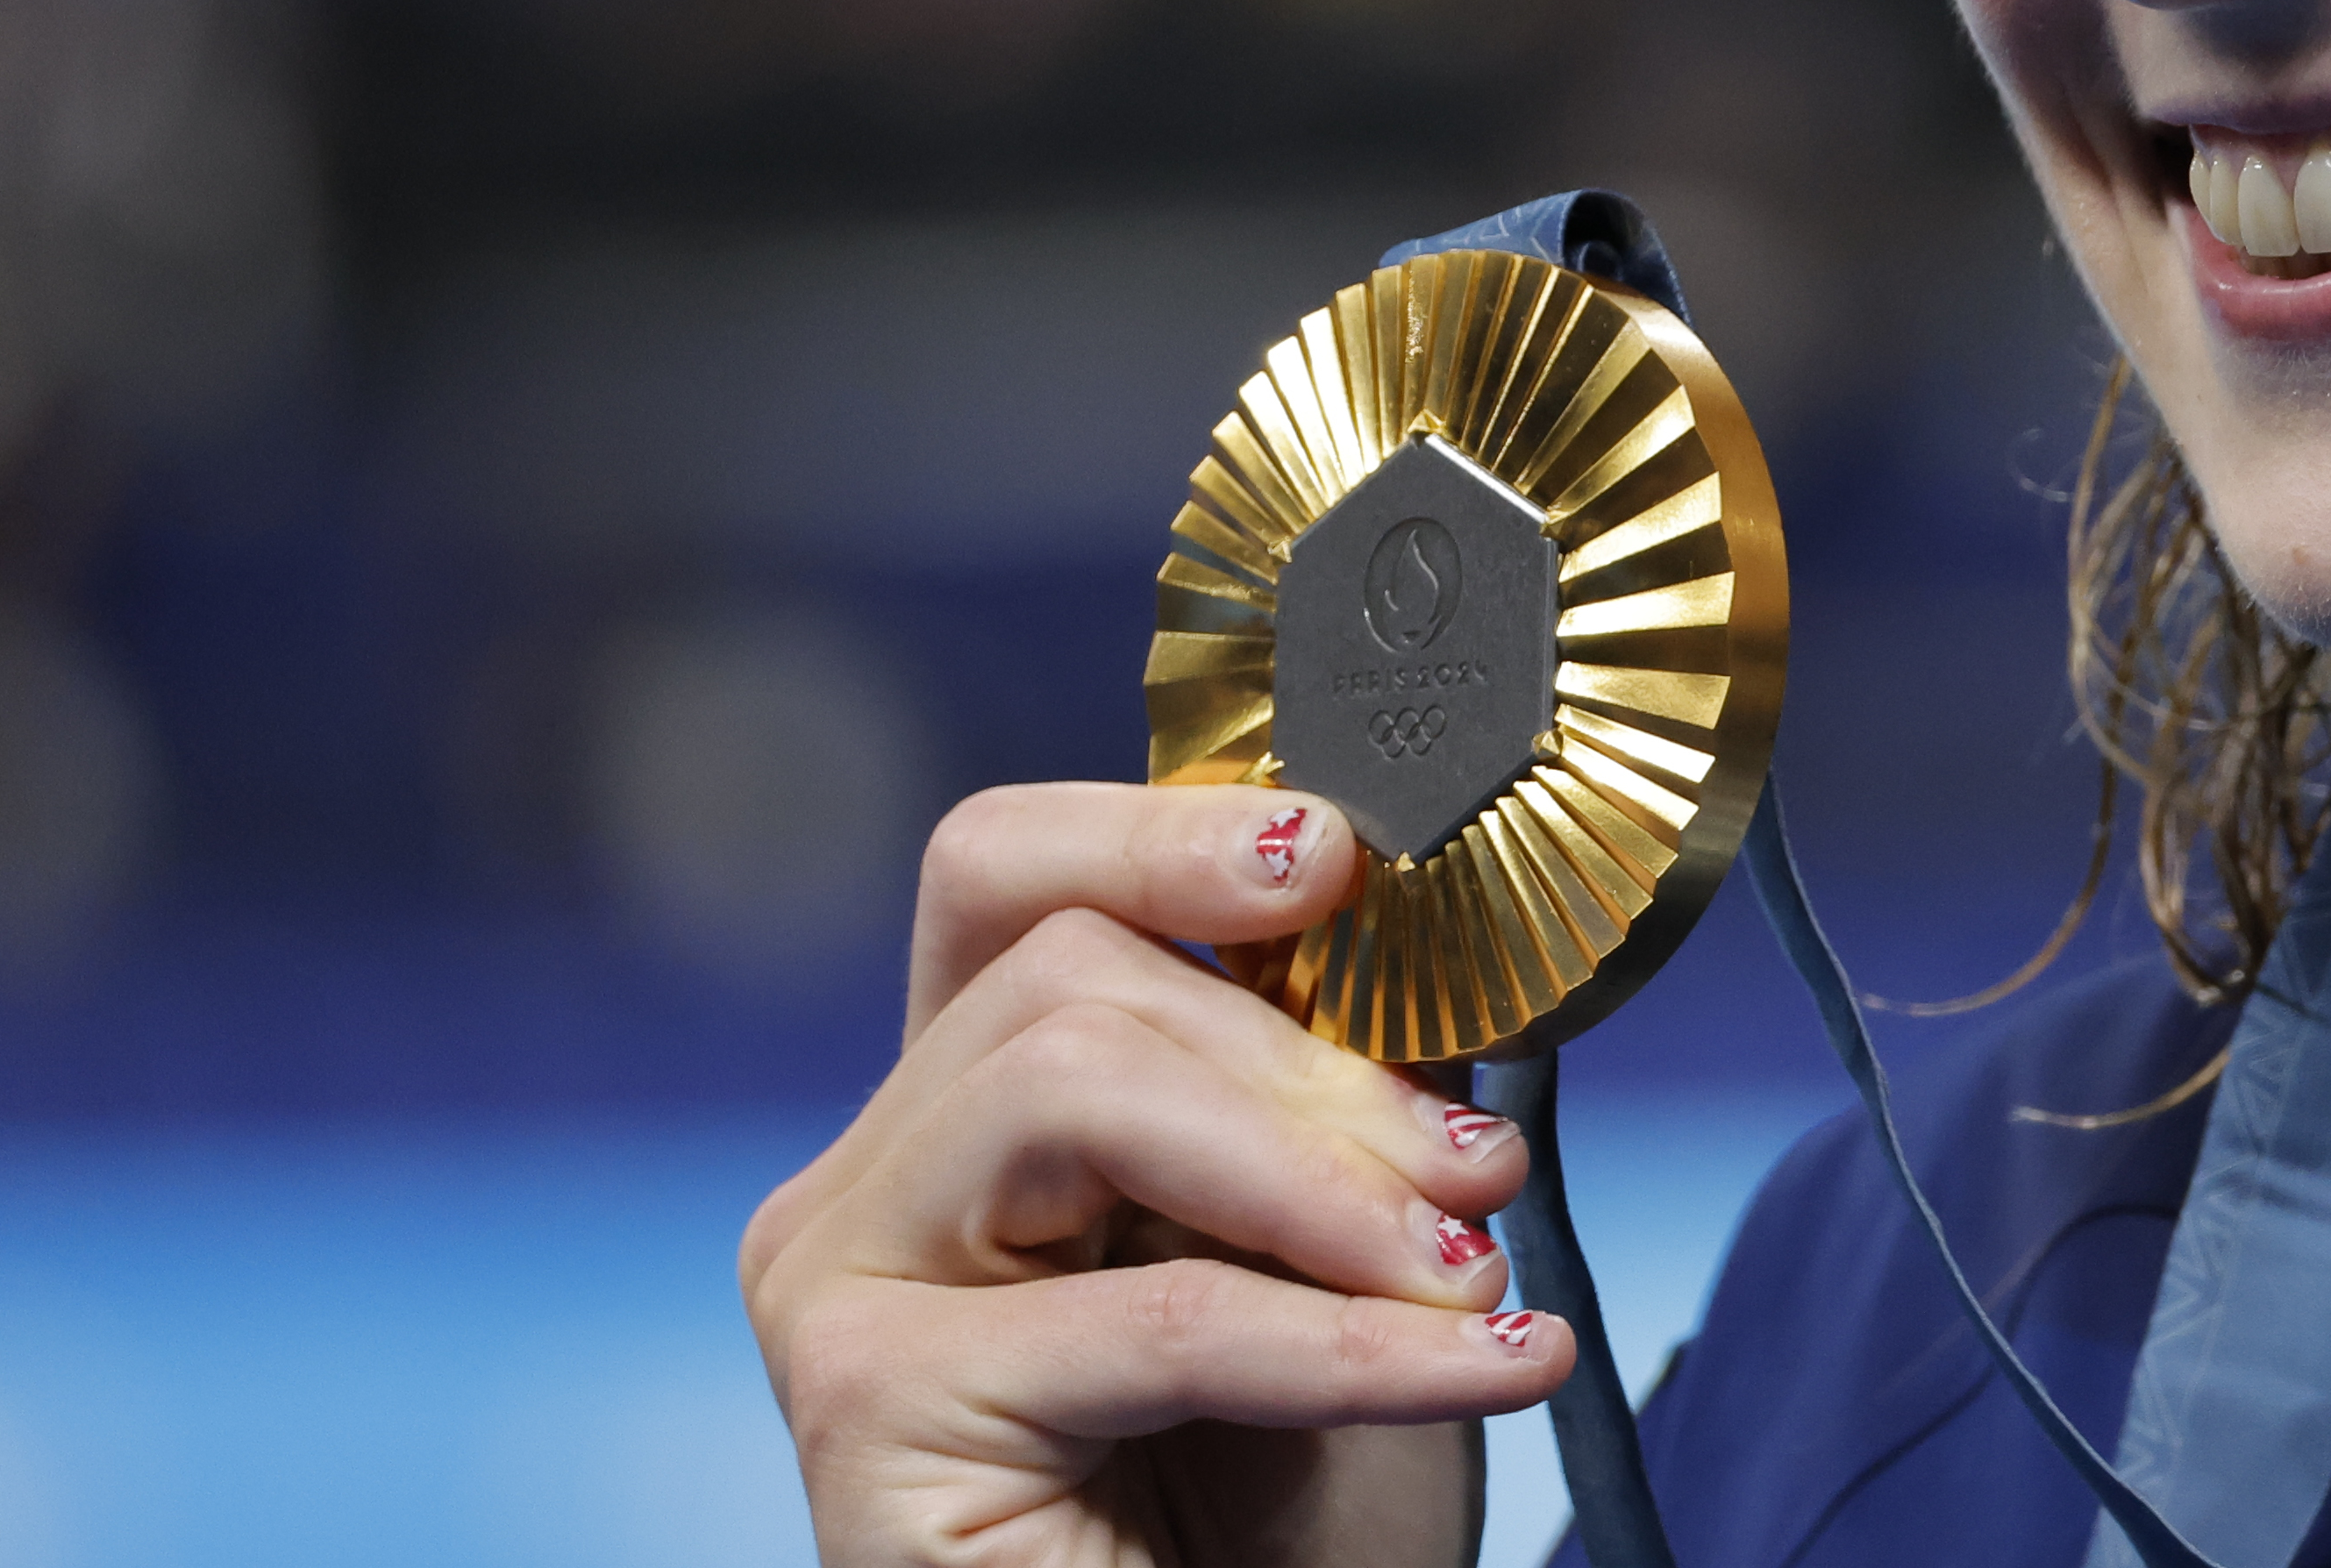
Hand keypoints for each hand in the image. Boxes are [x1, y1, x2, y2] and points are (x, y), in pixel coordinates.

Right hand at [745, 781, 1572, 1565]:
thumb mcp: (1341, 1241)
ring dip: (1319, 1181)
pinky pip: (1152, 1315)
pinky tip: (1489, 1368)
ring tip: (1470, 1281)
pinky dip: (1349, 1343)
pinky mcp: (866, 1412)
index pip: (1007, 874)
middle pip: (1065, 975)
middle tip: (1479, 1175)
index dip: (1163, 831)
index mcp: (964, 1114)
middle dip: (1312, 1063)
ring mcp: (841, 1290)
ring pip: (1074, 1086)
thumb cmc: (1287, 1510)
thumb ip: (1341, 1078)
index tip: (1344, 857)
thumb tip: (1430, 916)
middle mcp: (865, 1184)